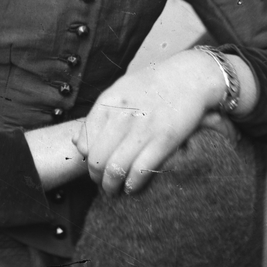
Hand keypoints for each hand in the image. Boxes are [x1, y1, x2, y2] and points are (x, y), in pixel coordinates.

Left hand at [71, 51, 227, 196]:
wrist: (190, 76)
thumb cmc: (152, 85)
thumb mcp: (119, 91)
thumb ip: (98, 116)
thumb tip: (77, 142)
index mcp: (107, 103)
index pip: (84, 143)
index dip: (88, 161)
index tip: (95, 168)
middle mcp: (121, 116)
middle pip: (97, 160)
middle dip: (97, 178)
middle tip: (104, 183)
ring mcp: (142, 128)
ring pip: (115, 170)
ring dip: (112, 186)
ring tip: (115, 190)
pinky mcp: (164, 140)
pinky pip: (140, 171)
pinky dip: (133, 185)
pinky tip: (132, 187)